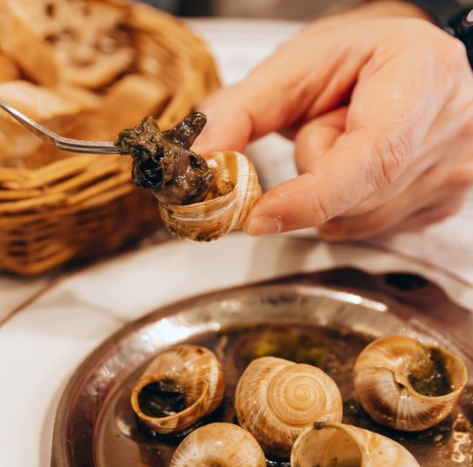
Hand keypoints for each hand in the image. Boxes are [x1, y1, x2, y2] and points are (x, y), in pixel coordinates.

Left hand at [195, 1, 472, 238]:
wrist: (405, 62)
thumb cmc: (356, 57)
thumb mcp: (292, 70)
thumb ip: (238, 114)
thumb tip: (198, 162)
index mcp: (421, 75)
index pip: (370, 158)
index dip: (310, 196)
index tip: (259, 215)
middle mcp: (450, 128)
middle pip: (354, 198)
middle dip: (312, 174)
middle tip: (325, 125)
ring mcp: (453, 170)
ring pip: (356, 221)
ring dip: (329, 194)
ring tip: (348, 142)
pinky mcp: (442, 201)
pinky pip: (371, 229)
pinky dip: (347, 206)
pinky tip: (359, 168)